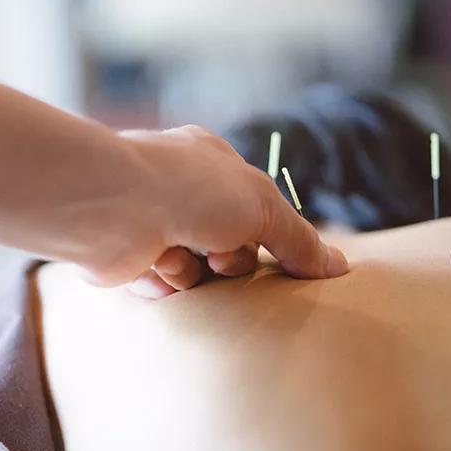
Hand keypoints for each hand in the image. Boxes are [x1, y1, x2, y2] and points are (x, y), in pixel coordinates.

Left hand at [117, 125, 348, 297]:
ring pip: (197, 271)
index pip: (254, 208)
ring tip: (177, 256)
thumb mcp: (262, 205)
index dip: (268, 235)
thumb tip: (338, 267)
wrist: (112, 206)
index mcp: (211, 164)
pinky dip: (163, 282)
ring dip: (195, 272)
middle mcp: (180, 191)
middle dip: (230, 259)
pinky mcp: (129, 258)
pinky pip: (163, 287)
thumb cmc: (189, 190)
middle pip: (227, 246)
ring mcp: (152, 224)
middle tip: (221, 257)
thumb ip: (299, 239)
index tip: (283, 261)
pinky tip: (153, 265)